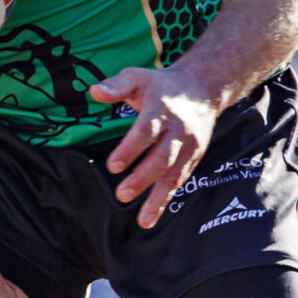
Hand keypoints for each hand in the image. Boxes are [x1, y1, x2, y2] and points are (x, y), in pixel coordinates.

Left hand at [90, 65, 217, 226]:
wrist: (203, 88)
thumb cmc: (162, 85)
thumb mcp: (138, 77)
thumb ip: (116, 85)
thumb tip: (94, 92)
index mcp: (161, 109)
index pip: (146, 131)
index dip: (131, 149)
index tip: (113, 166)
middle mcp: (177, 130)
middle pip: (162, 157)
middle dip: (143, 177)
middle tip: (123, 194)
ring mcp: (188, 146)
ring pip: (174, 174)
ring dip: (158, 198)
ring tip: (143, 220)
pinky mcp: (194, 157)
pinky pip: (180, 180)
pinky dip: (168, 199)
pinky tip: (153, 216)